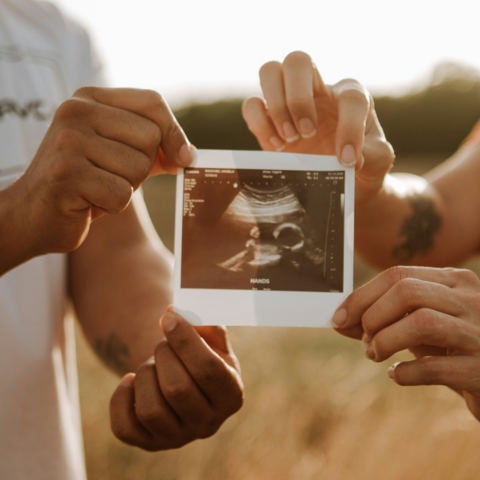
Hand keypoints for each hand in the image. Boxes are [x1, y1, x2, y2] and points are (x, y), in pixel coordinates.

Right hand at [7, 87, 193, 256]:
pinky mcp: (67, 173)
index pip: (152, 102)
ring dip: (126, 188)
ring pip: (140, 167)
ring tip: (97, 187)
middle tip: (111, 176)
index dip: (175, 132)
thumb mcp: (118, 154)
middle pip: (151, 138)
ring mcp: (69, 141)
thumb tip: (189, 154)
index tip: (182, 158)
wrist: (32, 214)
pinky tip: (88, 202)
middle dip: (143, 168)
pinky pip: (122, 194)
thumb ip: (153, 147)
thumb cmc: (84, 184)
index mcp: (89, 99)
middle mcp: (76, 111)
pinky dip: (112, 206)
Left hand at [109, 310, 243, 449]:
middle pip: (177, 389)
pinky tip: (131, 381)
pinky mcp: (149, 444)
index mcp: (231, 395)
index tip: (167, 318)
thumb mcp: (211, 337)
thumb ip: (202, 321)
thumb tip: (173, 312)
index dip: (184, 340)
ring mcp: (178, 438)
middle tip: (163, 344)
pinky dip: (121, 398)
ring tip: (151, 364)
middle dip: (163, 355)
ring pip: (150, 410)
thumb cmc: (198, 353)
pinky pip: (124, 428)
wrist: (180, 376)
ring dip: (144, 375)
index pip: (208, 370)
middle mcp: (209, 423)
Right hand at [242, 51, 394, 205]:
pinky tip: (277, 145)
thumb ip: (374, 155)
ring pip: (270, 72)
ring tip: (290, 139)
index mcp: (350, 95)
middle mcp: (318, 90)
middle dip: (298, 98)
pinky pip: (252, 105)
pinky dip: (259, 123)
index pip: (350, 97)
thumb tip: (351, 157)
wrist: (340, 179)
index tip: (346, 160)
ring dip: (276, 106)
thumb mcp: (378, 161)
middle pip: (298, 60)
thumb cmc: (361, 163)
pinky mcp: (269, 120)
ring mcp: (289, 101)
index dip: (349, 128)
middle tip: (307, 133)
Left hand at [333, 266, 479, 420]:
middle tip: (365, 340)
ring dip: (386, 340)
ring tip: (375, 355)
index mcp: (454, 281)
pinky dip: (406, 372)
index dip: (361, 296)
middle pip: (406, 292)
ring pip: (422, 322)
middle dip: (372, 316)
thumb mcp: (417, 327)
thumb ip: (381, 320)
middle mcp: (471, 299)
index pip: (397, 274)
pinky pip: (435, 367)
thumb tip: (338, 321)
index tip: (338, 318)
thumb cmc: (451, 348)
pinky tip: (397, 375)